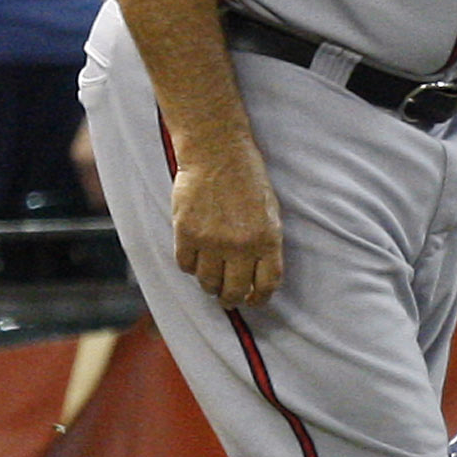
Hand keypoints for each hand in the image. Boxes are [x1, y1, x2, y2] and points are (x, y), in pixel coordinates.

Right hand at [172, 137, 283, 306]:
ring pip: (207, 282)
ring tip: (212, 282)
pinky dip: (190, 267)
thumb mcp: (270, 213)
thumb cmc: (248, 182)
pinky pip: (185, 266)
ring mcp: (211, 241)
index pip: (266, 284)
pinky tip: (196, 260)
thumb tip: (259, 275)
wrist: (218, 156)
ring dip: (210, 286)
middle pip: (234, 290)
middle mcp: (240, 246)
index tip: (254, 301)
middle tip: (229, 299)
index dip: (259, 298)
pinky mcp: (185, 234)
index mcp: (267, 240)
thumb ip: (266, 244)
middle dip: (232, 299)